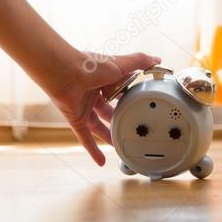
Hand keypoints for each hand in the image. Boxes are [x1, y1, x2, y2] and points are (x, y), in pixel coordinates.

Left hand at [45, 51, 160, 166]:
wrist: (65, 73)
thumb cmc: (91, 65)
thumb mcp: (121, 63)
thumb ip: (140, 62)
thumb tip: (157, 60)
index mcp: (104, 78)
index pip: (120, 89)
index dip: (129, 96)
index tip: (140, 104)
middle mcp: (93, 92)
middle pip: (109, 109)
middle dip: (119, 118)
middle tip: (133, 127)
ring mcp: (84, 107)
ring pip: (99, 125)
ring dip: (108, 135)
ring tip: (121, 145)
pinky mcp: (75, 118)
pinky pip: (85, 137)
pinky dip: (92, 149)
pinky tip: (101, 161)